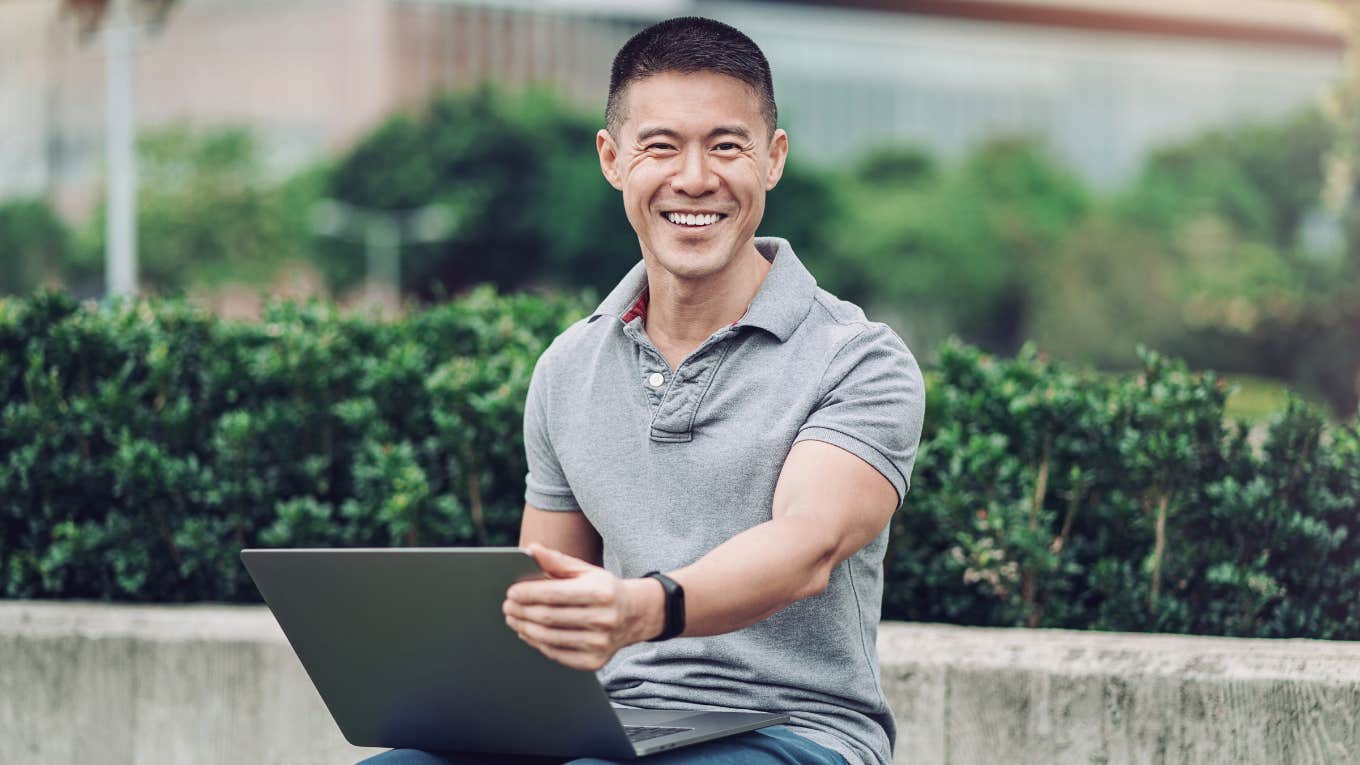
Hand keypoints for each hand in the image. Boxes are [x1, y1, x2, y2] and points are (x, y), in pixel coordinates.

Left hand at [503, 543, 662, 670]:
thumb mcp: (585, 571)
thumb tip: (531, 550)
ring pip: (550, 637)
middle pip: (549, 617)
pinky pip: (557, 654)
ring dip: (525, 628)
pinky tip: (528, 633)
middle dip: (522, 611)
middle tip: (507, 606)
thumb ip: (557, 561)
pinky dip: (538, 644)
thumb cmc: (604, 590)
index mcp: (600, 592)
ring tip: (513, 619)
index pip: (555, 594)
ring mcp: (599, 643)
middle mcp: (602, 619)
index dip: (529, 594)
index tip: (511, 592)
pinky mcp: (594, 661)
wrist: (633, 615)